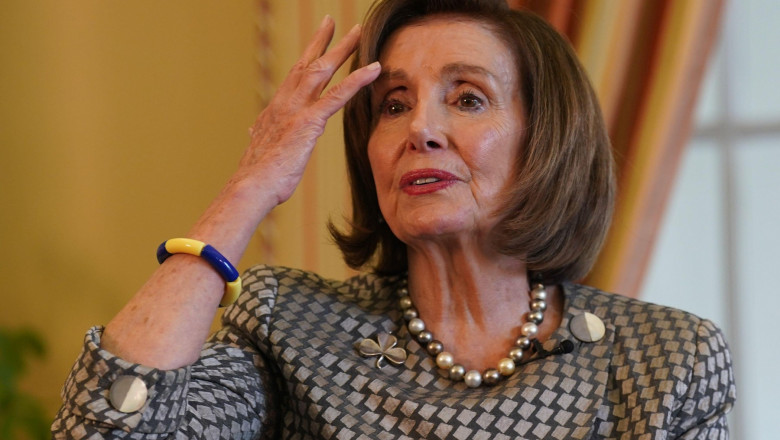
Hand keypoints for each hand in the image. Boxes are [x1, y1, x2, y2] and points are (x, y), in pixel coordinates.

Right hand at [234, 16, 379, 205]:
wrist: (251, 185)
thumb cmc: (258, 176)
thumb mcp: (261, 148)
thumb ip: (263, 134)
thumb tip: (254, 130)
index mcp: (276, 108)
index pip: (293, 76)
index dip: (306, 57)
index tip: (316, 43)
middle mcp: (285, 102)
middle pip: (306, 63)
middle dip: (321, 41)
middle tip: (332, 21)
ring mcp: (296, 109)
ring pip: (322, 71)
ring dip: (342, 50)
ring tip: (358, 33)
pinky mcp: (308, 121)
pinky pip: (337, 95)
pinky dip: (357, 80)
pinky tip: (373, 69)